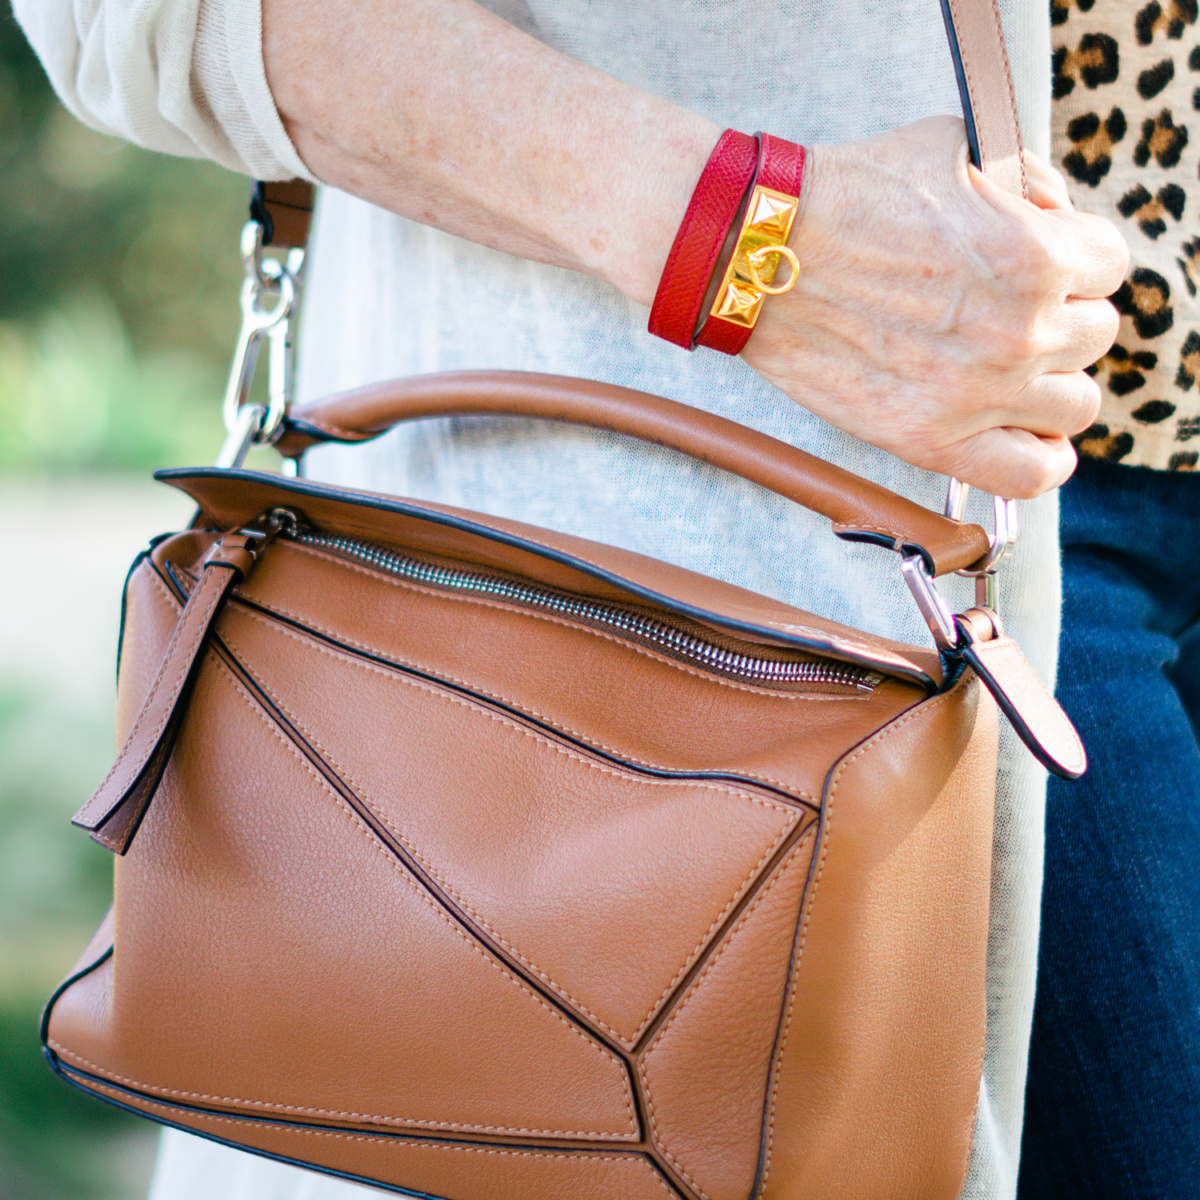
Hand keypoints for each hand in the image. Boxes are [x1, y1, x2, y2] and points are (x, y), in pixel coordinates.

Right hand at [743, 116, 1128, 496]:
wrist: (759, 255)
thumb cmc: (849, 193)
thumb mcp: (956, 144)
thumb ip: (1027, 180)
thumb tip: (1055, 214)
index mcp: (1038, 254)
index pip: (1109, 265)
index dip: (1071, 253)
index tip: (1032, 258)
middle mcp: (1020, 332)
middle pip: (1093, 335)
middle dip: (1056, 314)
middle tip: (1002, 307)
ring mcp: (978, 394)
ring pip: (1075, 406)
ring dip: (1048, 381)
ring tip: (1005, 366)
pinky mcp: (930, 440)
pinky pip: (1031, 474)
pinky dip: (1038, 457)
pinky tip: (1019, 431)